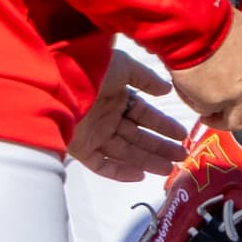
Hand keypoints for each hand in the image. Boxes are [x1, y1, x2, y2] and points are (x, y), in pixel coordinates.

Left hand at [68, 52, 189, 182]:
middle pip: (137, 137)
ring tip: (169, 169)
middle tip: (181, 156)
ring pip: (125, 152)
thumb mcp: (124, 66)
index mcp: (116, 97)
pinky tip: (140, 175)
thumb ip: (146, 79)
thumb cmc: (94, 70)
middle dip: (159, 147)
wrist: (60, 82)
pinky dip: (120, 171)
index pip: (144, 115)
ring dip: (147, 161)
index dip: (163, 125)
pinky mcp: (81, 149)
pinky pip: (102, 164)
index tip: (181, 135)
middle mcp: (106, 117)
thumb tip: (166, 89)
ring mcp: (94, 135)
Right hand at [168, 10, 241, 138]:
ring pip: (240, 122)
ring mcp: (238, 93)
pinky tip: (195, 98)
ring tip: (212, 115)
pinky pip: (210, 113)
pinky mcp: (215, 102)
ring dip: (226, 121)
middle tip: (236, 113)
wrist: (189, 23)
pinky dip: (203, 110)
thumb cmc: (210, 17)